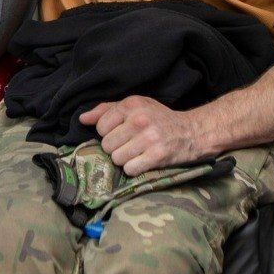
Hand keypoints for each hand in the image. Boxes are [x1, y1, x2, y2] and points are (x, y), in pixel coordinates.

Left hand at [79, 95, 202, 174]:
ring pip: (117, 159)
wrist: (191, 132)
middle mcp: (139, 119)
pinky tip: (143, 161)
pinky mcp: (157, 155)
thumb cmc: (158, 119)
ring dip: (124, 160)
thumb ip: (107, 110)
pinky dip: (134, 169)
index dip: (108, 133)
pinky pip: (130, 169)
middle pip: (107, 145)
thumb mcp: (135, 106)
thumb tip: (83, 119)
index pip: (101, 127)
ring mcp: (149, 138)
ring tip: (136, 153)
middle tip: (130, 144)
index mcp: (131, 104)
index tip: (121, 133)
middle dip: (116, 148)